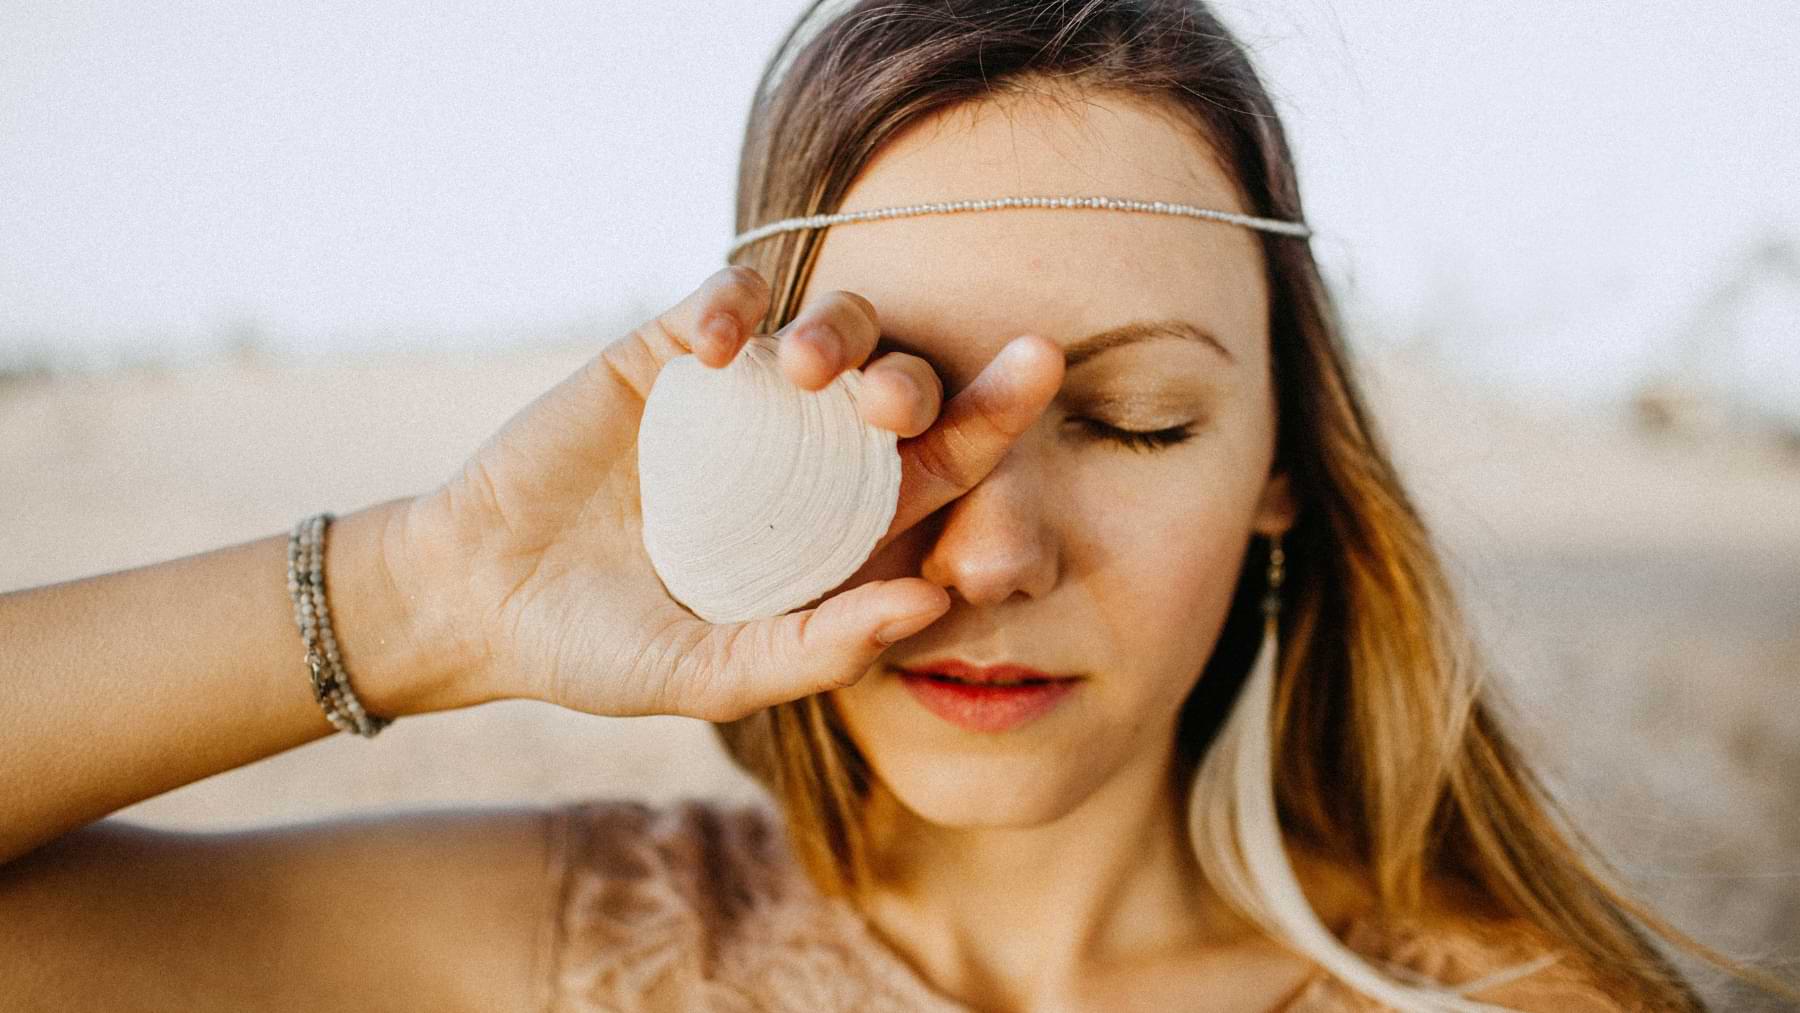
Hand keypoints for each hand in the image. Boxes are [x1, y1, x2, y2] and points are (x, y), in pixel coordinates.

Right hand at [396, 265, 1063, 721]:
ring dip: (834, 331)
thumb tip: (936, 600)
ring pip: (827, 326)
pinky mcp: (665, 355)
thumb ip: (820, 647)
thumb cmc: (602, 652)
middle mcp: (802, 453)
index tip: (1042, 368)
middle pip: (897, 382)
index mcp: (836, 526)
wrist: (478, 599)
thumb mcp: (714, 675)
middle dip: (914, 380)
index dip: (995, 415)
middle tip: (890, 407)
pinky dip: (733, 302)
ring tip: (798, 371)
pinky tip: (711, 341)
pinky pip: (727, 298)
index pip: (939, 463)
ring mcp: (739, 399)